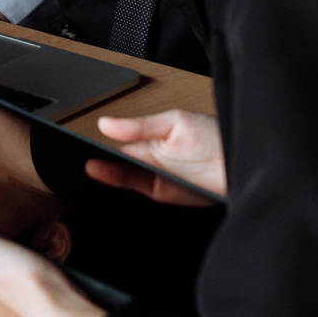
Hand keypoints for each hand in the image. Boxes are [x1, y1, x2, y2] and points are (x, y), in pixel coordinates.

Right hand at [86, 109, 225, 203]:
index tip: (78, 140)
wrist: (242, 164)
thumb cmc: (217, 137)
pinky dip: (116, 182)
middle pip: (116, 158)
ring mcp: (156, 176)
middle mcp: (152, 157)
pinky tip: (100, 173)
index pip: (118, 140)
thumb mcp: (175, 122)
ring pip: (121, 174)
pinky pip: (134, 187)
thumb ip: (140, 126)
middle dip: (96, 157)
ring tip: (84, 165)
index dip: (98, 141)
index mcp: (152, 137)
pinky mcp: (163, 194)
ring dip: (103, 171)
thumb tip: (108, 123)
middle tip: (75, 155)